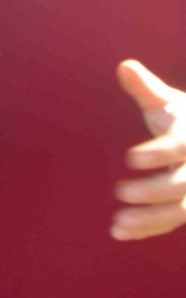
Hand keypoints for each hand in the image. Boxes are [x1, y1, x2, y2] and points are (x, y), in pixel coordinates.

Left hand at [111, 59, 185, 239]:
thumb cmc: (180, 118)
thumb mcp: (166, 101)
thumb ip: (145, 88)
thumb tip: (124, 66)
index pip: (180, 147)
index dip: (158, 154)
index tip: (129, 158)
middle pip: (181, 185)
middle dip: (152, 191)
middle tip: (119, 191)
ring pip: (179, 211)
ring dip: (149, 219)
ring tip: (117, 221)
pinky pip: (170, 222)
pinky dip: (147, 228)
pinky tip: (119, 231)